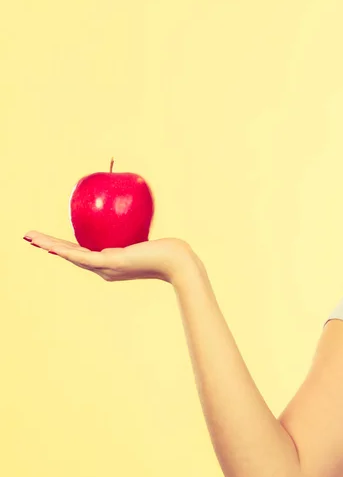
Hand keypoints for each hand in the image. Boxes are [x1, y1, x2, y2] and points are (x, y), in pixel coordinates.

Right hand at [23, 231, 193, 283]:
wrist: (178, 262)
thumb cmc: (167, 249)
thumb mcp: (146, 236)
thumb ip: (135, 227)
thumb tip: (130, 207)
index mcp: (109, 263)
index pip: (82, 253)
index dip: (63, 246)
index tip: (49, 239)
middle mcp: (104, 269)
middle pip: (71, 255)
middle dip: (49, 245)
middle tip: (29, 237)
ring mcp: (106, 268)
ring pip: (71, 256)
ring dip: (49, 246)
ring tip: (30, 238)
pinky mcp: (110, 263)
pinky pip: (82, 255)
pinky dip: (63, 250)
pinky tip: (50, 245)